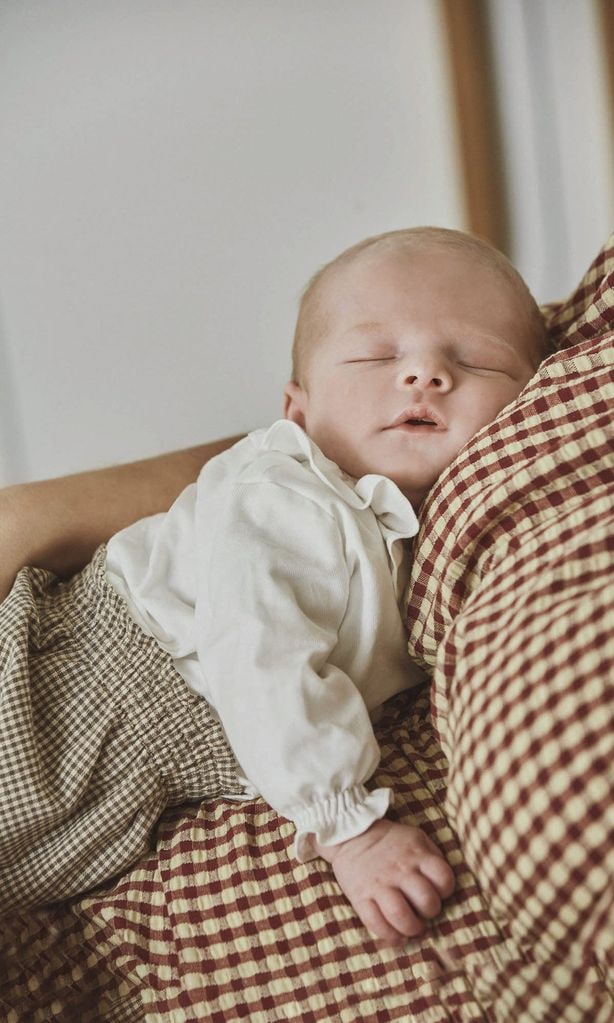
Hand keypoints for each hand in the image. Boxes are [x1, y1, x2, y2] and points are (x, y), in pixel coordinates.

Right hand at [315, 819, 454, 945]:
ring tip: (412, 927)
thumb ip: (432, 857)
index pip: (443, 878)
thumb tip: (444, 884)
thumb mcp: (416, 838)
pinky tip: (397, 936)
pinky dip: (390, 937)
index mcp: (416, 855)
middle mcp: (399, 870)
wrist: (351, 835)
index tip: (438, 892)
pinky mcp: (360, 897)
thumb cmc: (390, 841)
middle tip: (424, 911)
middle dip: (430, 912)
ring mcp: (379, 885)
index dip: (446, 890)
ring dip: (412, 928)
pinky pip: (376, 924)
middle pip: (426, 900)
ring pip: (401, 916)